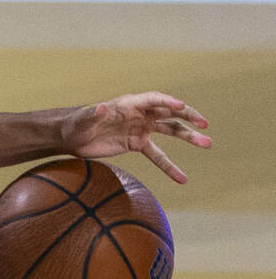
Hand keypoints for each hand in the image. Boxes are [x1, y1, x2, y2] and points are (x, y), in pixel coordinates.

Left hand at [62, 91, 211, 182]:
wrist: (71, 139)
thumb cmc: (76, 124)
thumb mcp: (83, 120)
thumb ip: (93, 114)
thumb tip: (101, 107)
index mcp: (128, 104)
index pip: (152, 100)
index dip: (166, 102)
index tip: (181, 107)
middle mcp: (139, 114)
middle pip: (168, 113)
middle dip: (187, 117)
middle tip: (204, 124)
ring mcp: (140, 129)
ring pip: (170, 131)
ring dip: (188, 137)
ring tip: (208, 144)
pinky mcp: (137, 144)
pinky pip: (157, 155)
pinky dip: (169, 166)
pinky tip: (182, 179)